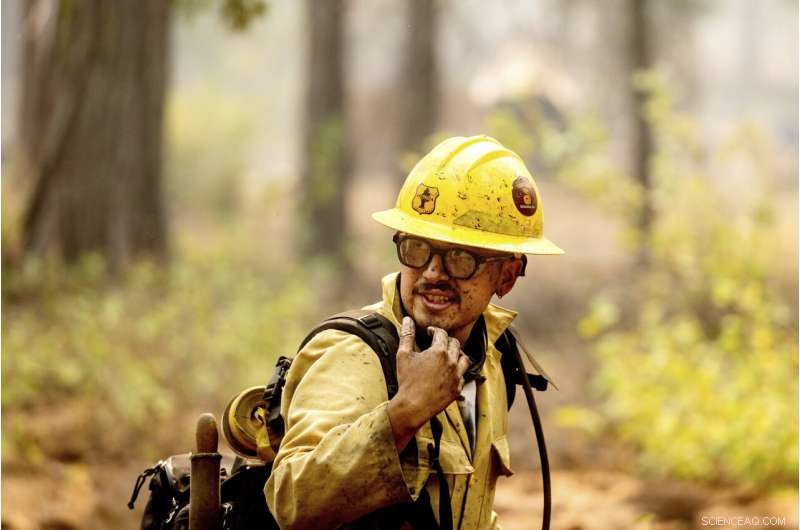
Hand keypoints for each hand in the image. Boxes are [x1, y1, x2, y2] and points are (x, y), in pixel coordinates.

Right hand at [387, 317, 470, 450]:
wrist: (413, 406)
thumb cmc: (407, 382)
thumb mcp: (403, 355)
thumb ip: (406, 335)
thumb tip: (407, 321)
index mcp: (439, 352)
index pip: (442, 333)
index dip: (435, 331)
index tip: (430, 332)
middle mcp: (451, 362)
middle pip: (455, 344)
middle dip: (446, 341)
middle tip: (438, 343)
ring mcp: (456, 376)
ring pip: (464, 358)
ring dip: (457, 354)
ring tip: (448, 355)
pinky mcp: (458, 388)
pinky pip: (463, 375)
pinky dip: (458, 371)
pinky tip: (450, 372)